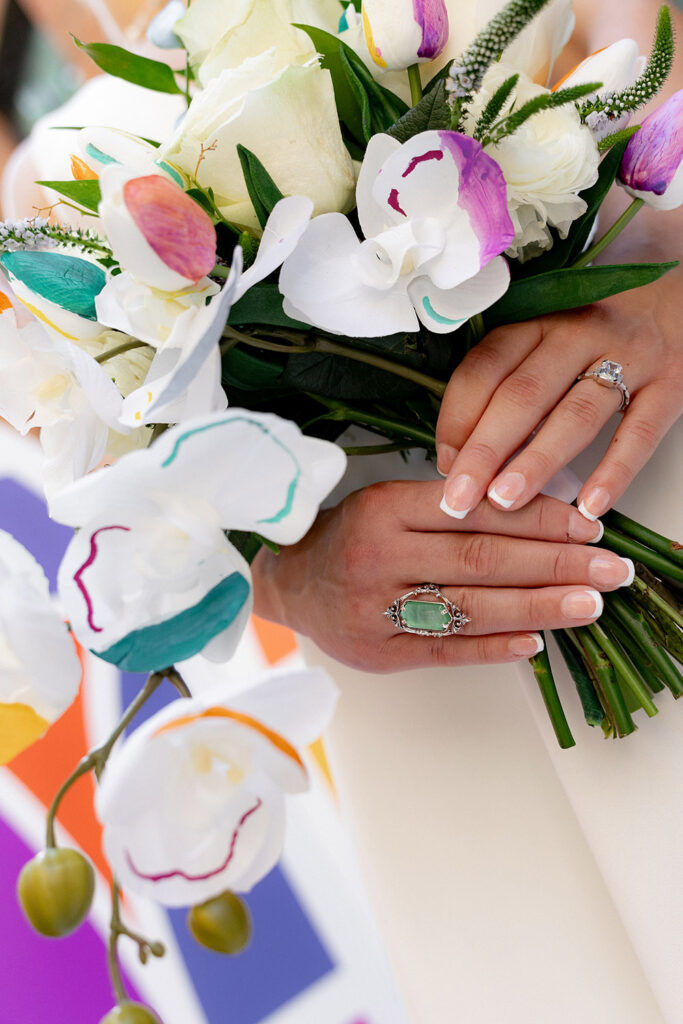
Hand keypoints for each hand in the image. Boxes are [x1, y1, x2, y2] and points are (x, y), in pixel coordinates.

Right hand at [252, 480, 634, 671]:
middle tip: (609, 570)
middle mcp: (379, 557)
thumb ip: (445, 508)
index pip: (474, 512)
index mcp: (384, 509)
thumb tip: (533, 515)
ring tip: (588, 605)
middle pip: (480, 559)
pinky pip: (446, 650)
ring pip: (469, 607)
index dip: (537, 519)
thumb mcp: (386, 503)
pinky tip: (536, 640)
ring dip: (537, 607)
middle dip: (554, 564)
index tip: (587, 526)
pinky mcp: (379, 653)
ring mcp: (377, 609)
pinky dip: (494, 647)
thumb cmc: (348, 538)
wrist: (288, 584)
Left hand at [436, 281, 682, 521]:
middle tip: (459, 498)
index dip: (458, 418)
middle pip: (522, 395)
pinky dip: (614, 471)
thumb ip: (510, 381)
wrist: (681, 296)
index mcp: (539, 320)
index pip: (486, 368)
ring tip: (506, 502)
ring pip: (575, 414)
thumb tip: (460, 449)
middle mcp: (580, 333)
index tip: (444, 463)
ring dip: (537, 461)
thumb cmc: (600, 331)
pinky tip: (589, 506)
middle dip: (484, 451)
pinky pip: (639, 433)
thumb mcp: (550, 338)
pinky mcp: (671, 385)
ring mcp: (629, 358)